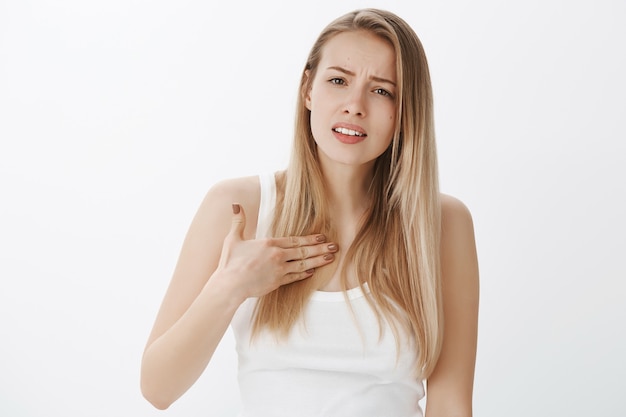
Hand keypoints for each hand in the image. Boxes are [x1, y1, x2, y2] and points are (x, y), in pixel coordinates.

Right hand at [214, 203, 337, 298]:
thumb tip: (236, 205)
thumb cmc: (230, 262)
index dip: (309, 239)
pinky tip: (312, 271)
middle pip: (303, 251)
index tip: (321, 237)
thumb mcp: (233, 238)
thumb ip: (238, 221)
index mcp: (269, 244)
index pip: (294, 240)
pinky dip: (304, 274)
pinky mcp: (277, 282)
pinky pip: (295, 277)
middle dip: (320, 248)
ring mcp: (279, 270)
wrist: (229, 285)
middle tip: (334, 246)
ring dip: (318, 261)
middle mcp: (277, 256)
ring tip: (330, 258)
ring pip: (303, 264)